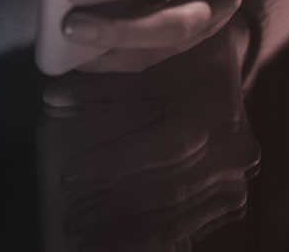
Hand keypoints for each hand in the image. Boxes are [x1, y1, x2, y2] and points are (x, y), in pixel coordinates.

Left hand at [38, 21, 258, 250]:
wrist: (229, 65)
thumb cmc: (185, 56)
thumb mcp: (151, 61)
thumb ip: (105, 83)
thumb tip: (53, 98)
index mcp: (215, 113)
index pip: (160, 150)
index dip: (113, 166)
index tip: (69, 178)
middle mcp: (232, 153)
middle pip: (167, 192)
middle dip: (114, 211)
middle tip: (72, 220)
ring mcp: (236, 180)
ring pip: (178, 217)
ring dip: (130, 235)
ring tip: (88, 242)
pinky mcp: (232, 199)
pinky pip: (190, 225)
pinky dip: (154, 239)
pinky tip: (122, 246)